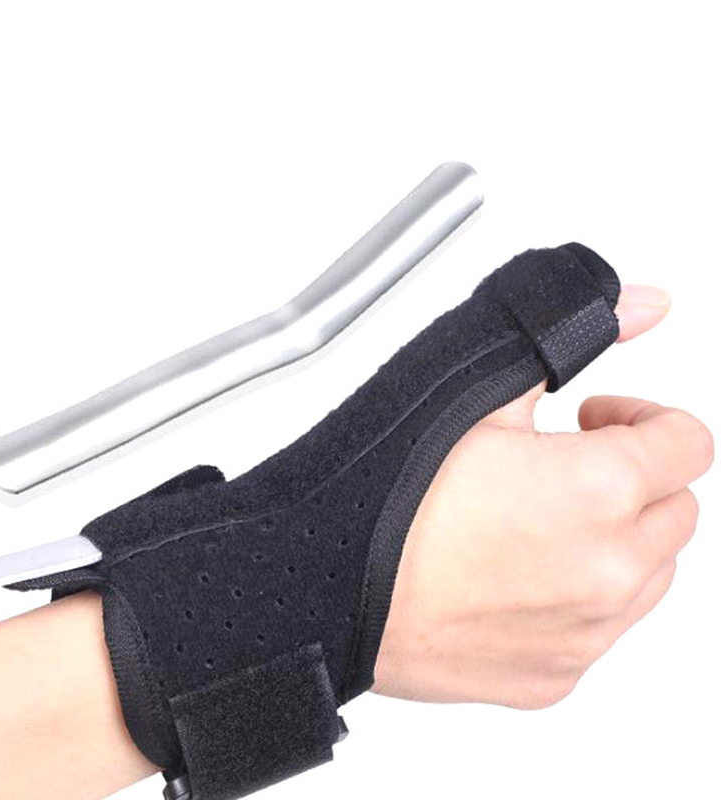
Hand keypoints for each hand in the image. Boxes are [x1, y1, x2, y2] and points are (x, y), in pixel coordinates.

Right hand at [373, 285, 713, 708]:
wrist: (325, 589)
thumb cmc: (386, 499)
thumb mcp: (475, 389)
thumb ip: (573, 334)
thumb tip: (645, 304)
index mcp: (600, 489)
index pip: (688, 444)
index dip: (646, 418)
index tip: (602, 420)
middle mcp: (609, 570)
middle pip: (676, 510)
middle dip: (633, 478)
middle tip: (563, 467)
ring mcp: (585, 633)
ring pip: (651, 574)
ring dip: (617, 539)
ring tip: (540, 521)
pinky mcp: (554, 676)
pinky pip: (602, 629)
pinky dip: (581, 598)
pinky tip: (518, 574)